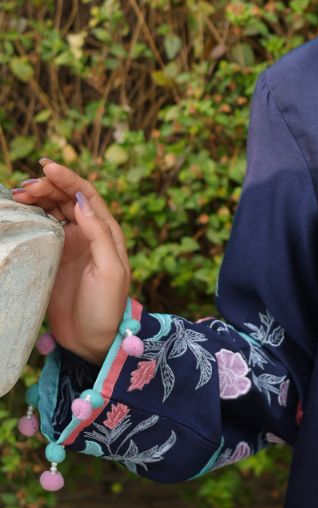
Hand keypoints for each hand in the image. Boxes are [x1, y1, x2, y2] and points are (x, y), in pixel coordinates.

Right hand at [11, 160, 130, 363]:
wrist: (92, 340)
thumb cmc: (107, 306)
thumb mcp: (110, 271)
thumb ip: (99, 235)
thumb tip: (82, 202)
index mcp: (106, 232)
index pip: (86, 195)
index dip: (68, 178)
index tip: (47, 167)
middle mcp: (88, 233)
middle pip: (66, 198)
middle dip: (47, 186)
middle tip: (25, 187)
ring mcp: (69, 244)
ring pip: (51, 210)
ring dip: (37, 198)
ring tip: (19, 194)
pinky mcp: (52, 257)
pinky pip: (40, 228)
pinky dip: (29, 215)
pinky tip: (17, 210)